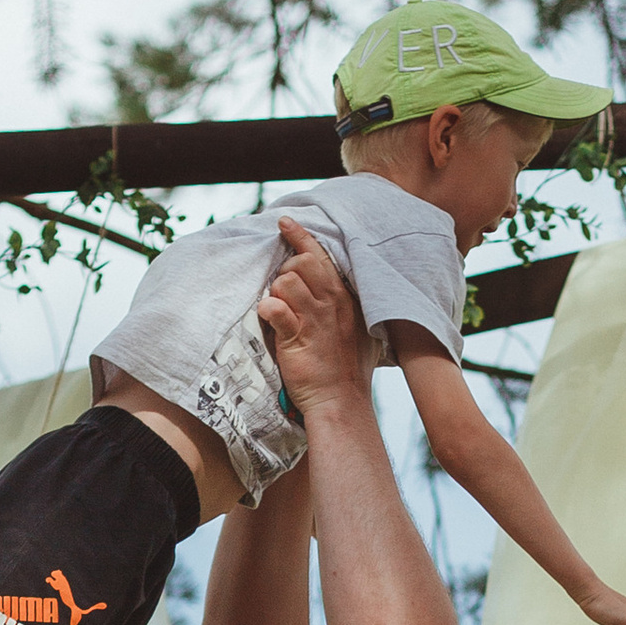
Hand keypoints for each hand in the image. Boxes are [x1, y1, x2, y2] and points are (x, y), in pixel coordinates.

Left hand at [259, 220, 375, 419]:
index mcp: (345, 297)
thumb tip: (333, 285)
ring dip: (275, 292)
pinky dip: (267, 310)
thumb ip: (346, 304)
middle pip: (300, 263)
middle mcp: (331, 303)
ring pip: (284, 281)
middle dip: (286, 271)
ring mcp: (314, 320)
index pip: (321, 255)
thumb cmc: (347, 367)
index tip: (284, 223)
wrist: (341, 401)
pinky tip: (270, 319)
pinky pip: (274, 308)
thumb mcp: (358, 329)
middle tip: (286, 293)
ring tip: (281, 311)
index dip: (300, 235)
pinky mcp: (296, 337)